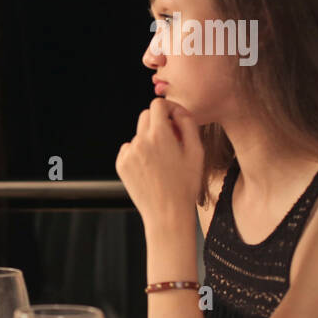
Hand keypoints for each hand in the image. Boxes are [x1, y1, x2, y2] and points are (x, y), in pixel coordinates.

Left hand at [115, 98, 204, 228]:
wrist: (167, 213)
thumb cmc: (186, 183)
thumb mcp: (196, 151)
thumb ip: (188, 124)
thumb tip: (177, 110)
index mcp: (159, 135)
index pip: (157, 104)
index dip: (169, 108)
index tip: (175, 118)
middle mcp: (139, 141)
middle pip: (146, 116)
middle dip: (159, 122)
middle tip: (172, 139)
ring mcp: (128, 153)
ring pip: (138, 135)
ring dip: (149, 140)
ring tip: (163, 161)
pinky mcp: (120, 164)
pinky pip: (129, 149)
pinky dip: (139, 153)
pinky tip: (150, 169)